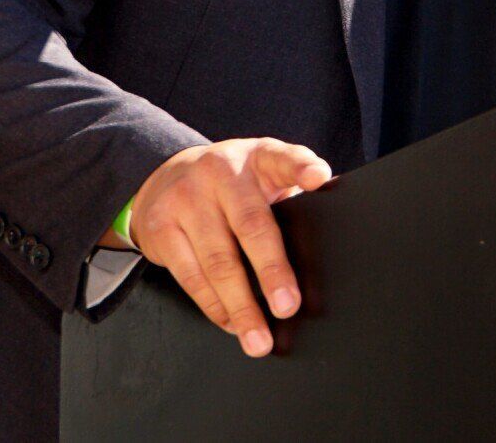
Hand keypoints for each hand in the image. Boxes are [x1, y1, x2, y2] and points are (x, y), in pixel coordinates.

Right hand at [123, 138, 331, 356]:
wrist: (165, 177)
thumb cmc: (234, 185)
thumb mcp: (263, 174)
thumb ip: (292, 193)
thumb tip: (334, 234)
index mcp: (258, 156)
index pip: (284, 157)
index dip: (302, 166)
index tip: (319, 179)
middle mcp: (222, 172)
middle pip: (251, 224)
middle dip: (272, 270)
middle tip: (288, 307)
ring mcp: (187, 198)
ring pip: (218, 261)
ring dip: (240, 306)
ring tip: (259, 338)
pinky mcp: (161, 227)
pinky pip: (191, 276)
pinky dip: (214, 306)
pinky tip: (231, 324)